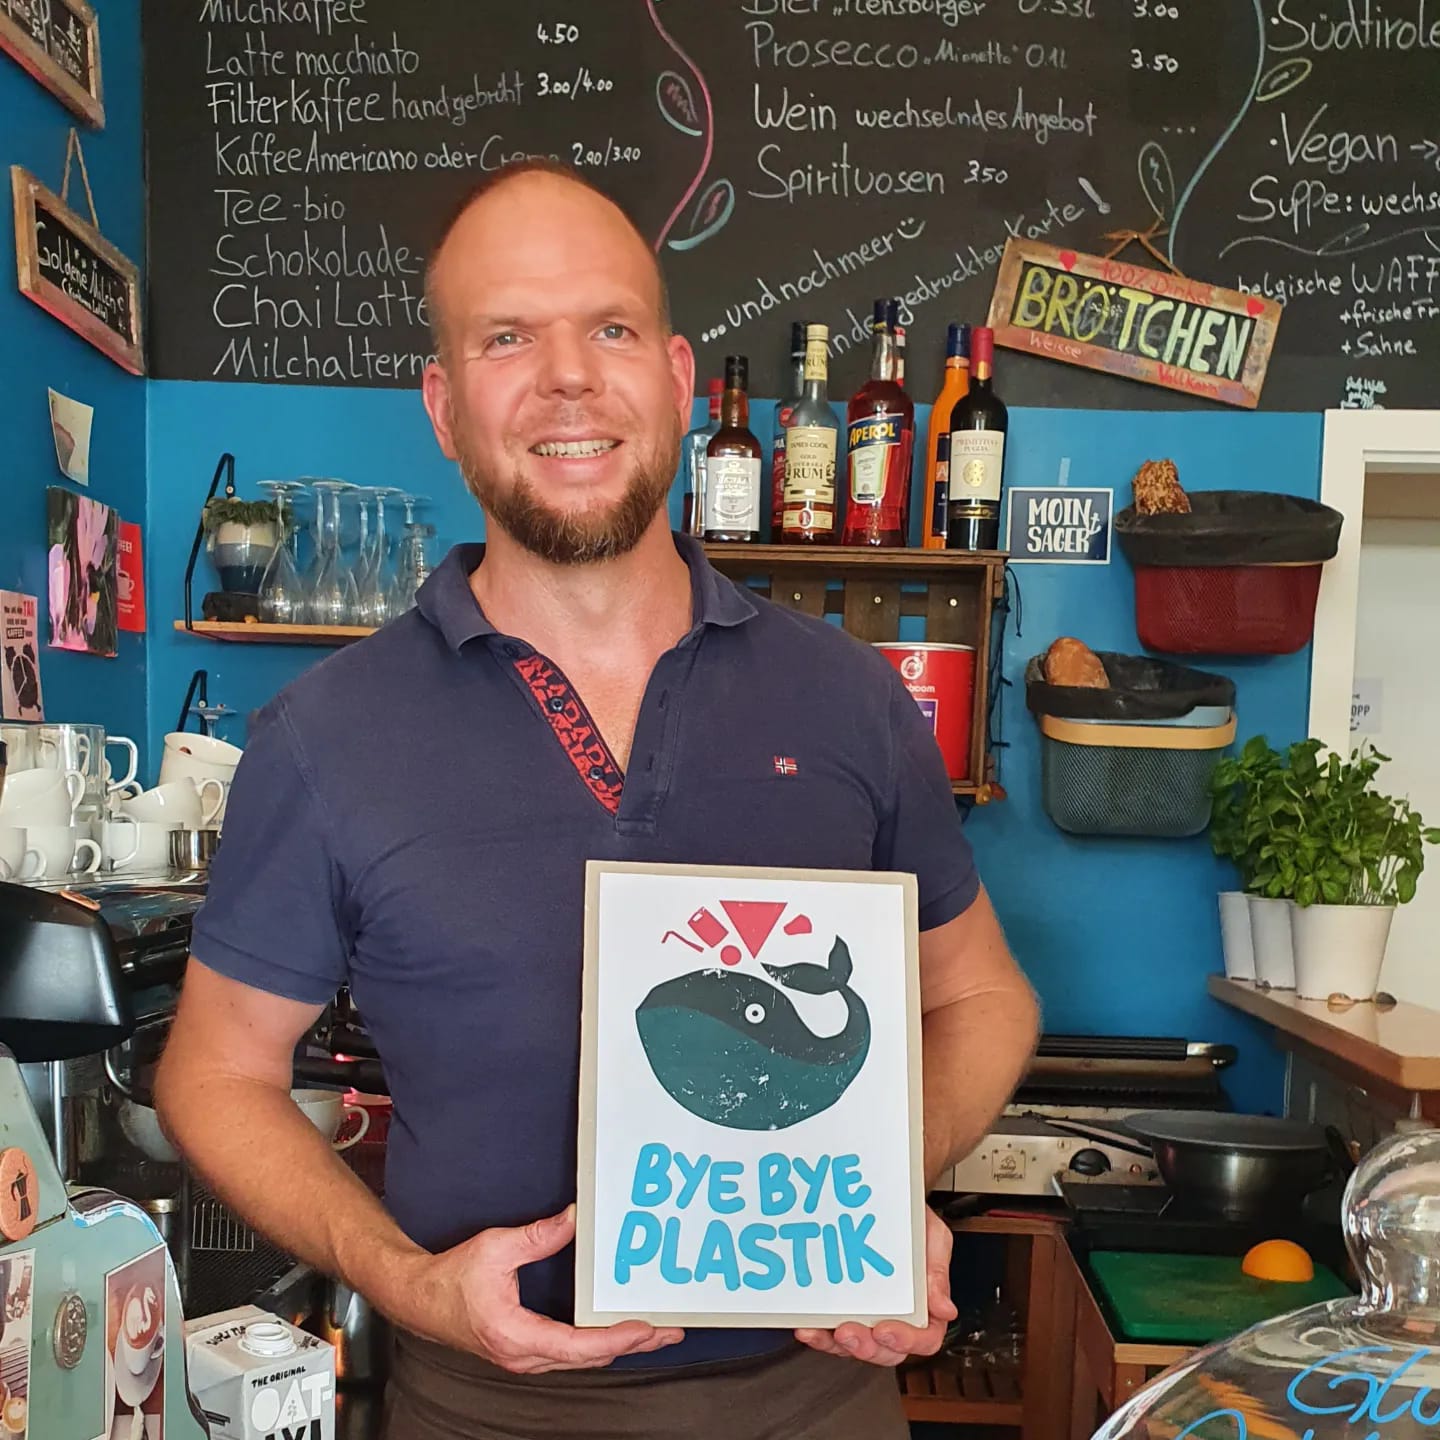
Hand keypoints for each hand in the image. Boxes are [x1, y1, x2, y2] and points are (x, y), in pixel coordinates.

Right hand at [407, 1204, 683, 1374]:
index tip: (646, 1328)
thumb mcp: (495, 1248)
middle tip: (670, 1331)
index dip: (615, 1338)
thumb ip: (539, 1236)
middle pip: (589, 1359)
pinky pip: (569, 1354)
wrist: (417, 1299)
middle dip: (632, 1344)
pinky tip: (614, 1331)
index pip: (578, 1346)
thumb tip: (575, 1217)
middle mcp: (524, 1355)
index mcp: (516, 1335)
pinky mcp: (524, 1350)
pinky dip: (597, 1344)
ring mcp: (524, 1357)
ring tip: (653, 1331)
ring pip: (581, 1360)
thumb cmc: (450, 1278)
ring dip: (618, 1346)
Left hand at [794, 1206, 955, 1366]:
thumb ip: (938, 1272)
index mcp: (926, 1307)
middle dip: (866, 1348)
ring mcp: (868, 1316)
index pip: (925, 1338)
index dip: (906, 1340)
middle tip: (848, 1332)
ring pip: (855, 1347)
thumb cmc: (913, 1221)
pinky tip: (806, 1326)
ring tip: (820, 1332)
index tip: (886, 1330)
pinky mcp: (842, 1309)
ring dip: (836, 1345)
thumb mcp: (933, 1238)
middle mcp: (897, 1318)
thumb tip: (945, 1310)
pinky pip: (830, 1331)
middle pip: (886, 1351)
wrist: (885, 1197)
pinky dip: (818, 1334)